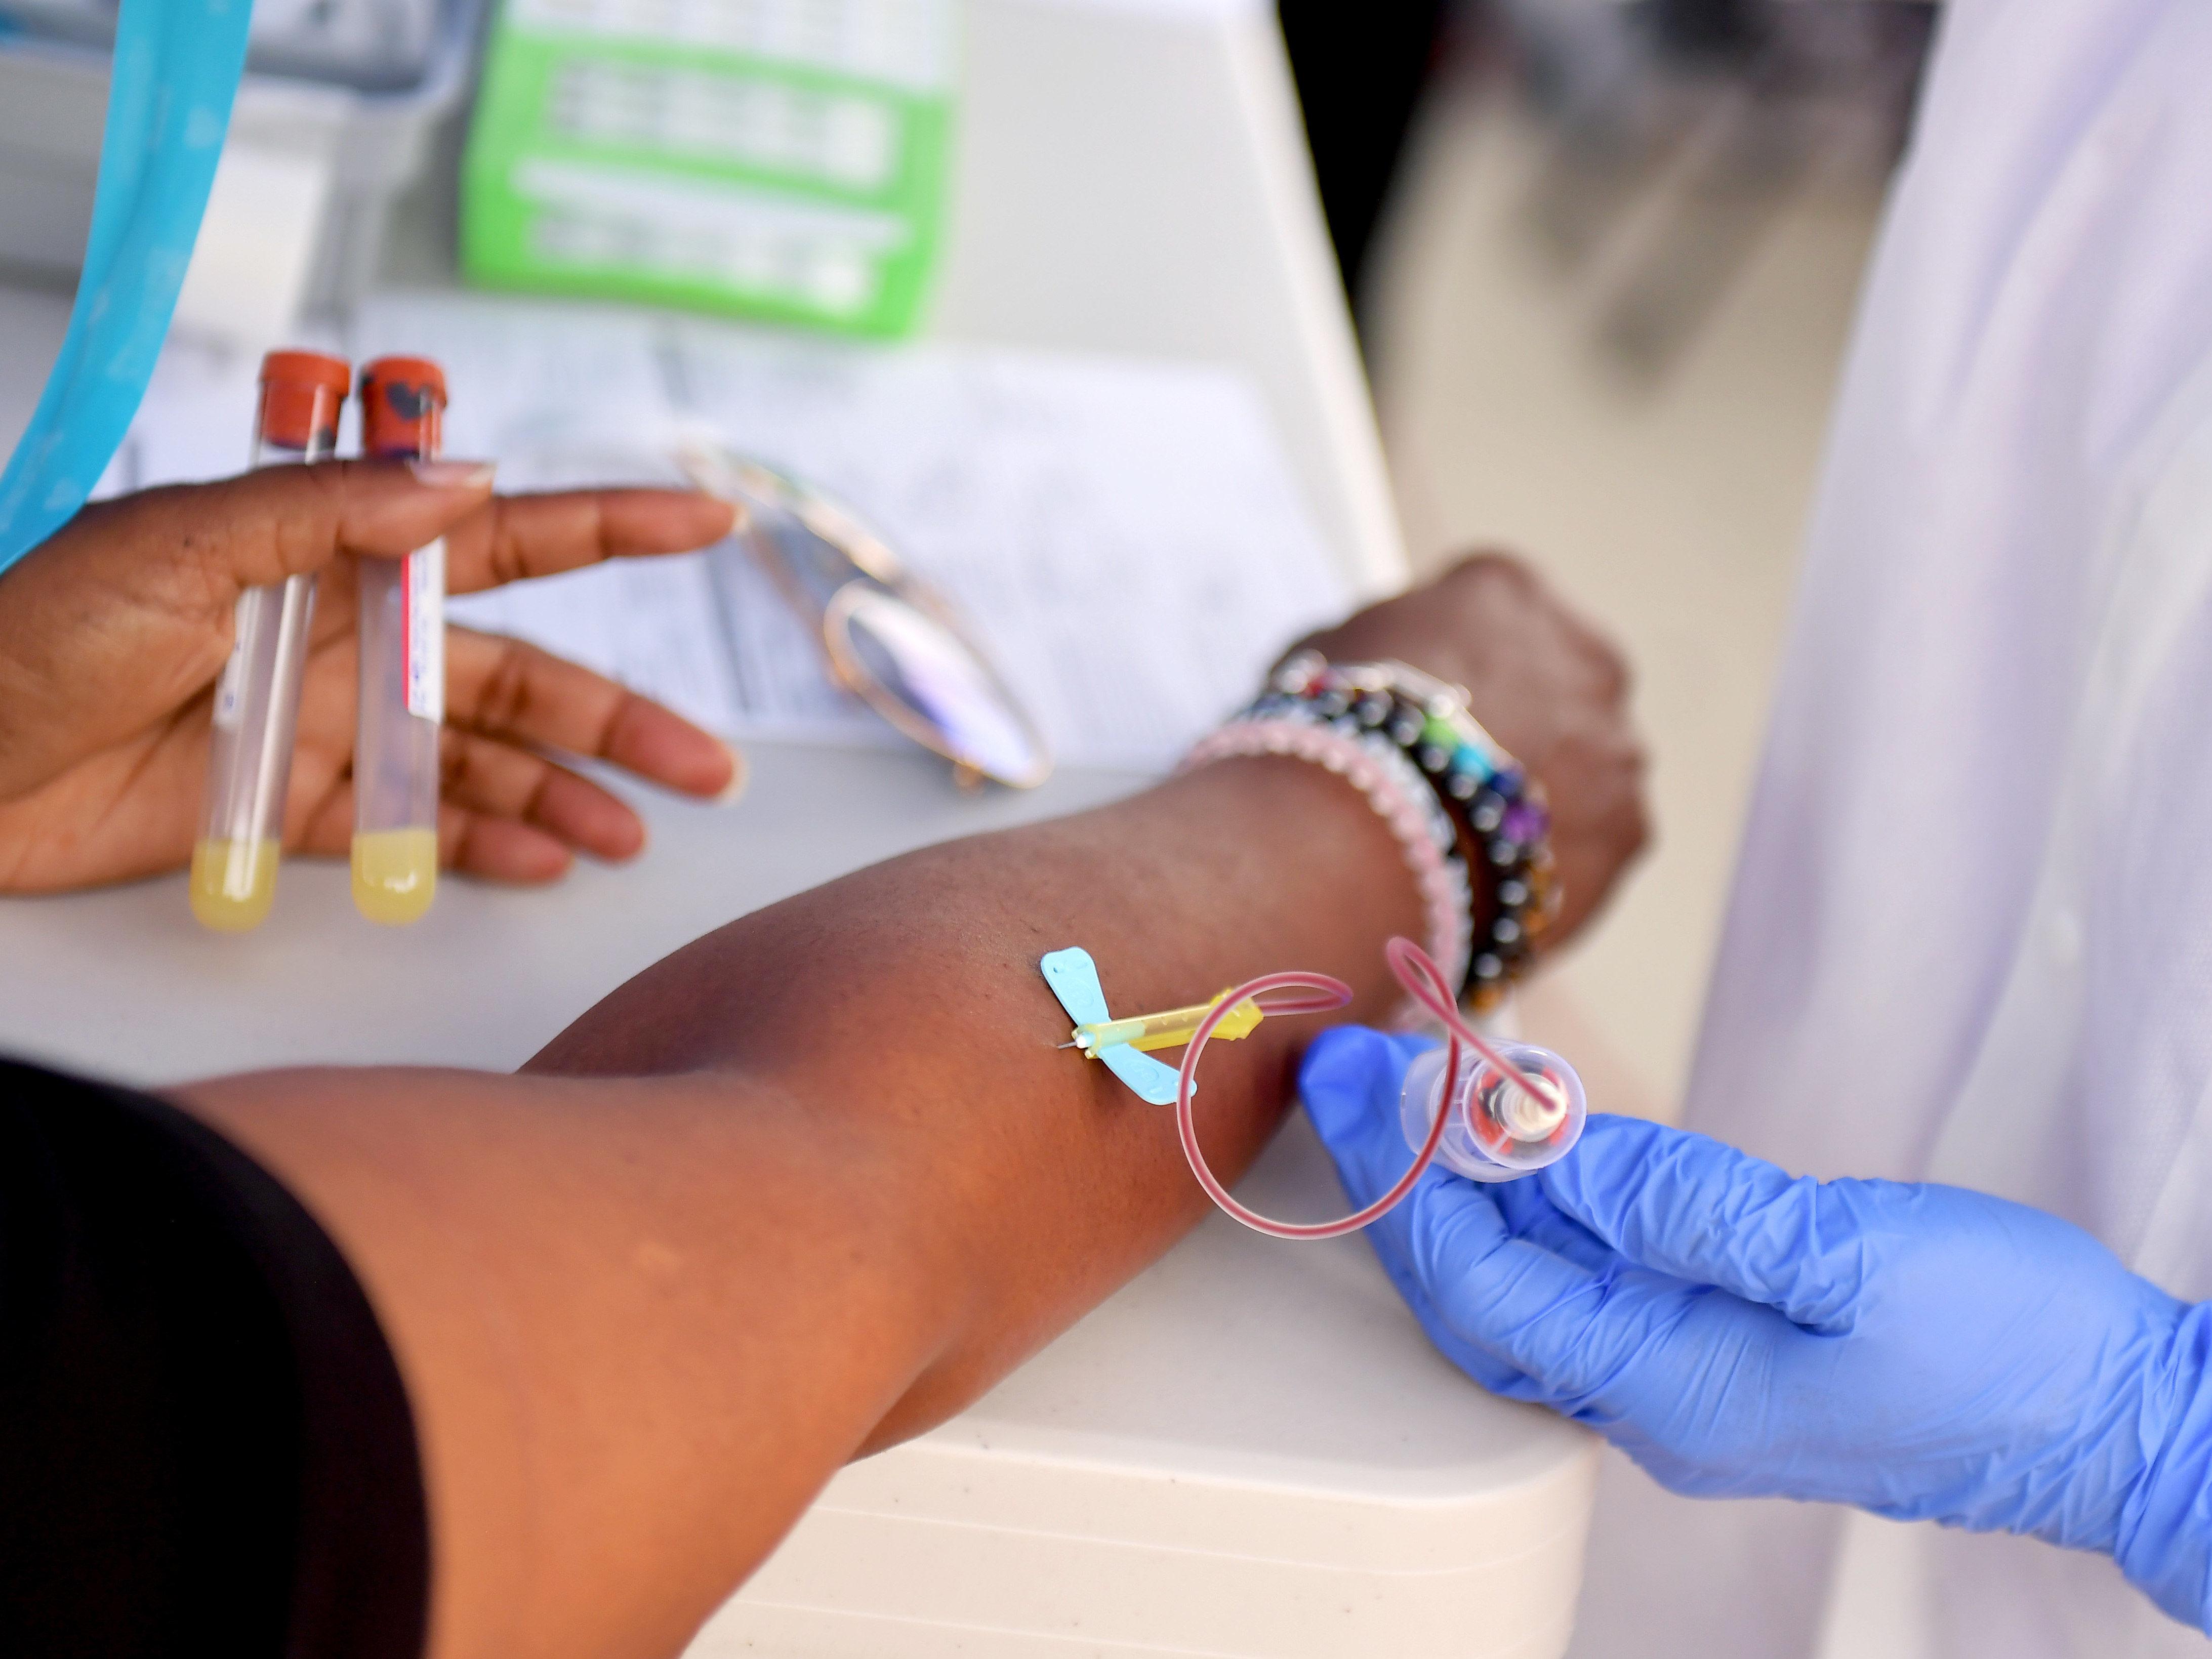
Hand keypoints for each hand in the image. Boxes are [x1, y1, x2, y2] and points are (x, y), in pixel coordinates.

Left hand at [0, 463, 742, 893]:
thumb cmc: (25, 635)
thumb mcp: (177, 546)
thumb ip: (324, 515)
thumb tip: (465, 477)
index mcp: (328, 556)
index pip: (500, 534)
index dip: (609, 524)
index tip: (705, 519)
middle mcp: (343, 638)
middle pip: (517, 673)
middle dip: (618, 717)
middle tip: (707, 765)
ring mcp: (322, 728)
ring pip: (479, 762)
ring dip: (564, 794)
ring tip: (634, 835)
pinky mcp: (285, 811)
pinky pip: (408, 832)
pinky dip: (478, 847)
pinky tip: (540, 863)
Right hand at [1294, 553, 1645, 944]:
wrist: (1356, 850)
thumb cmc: (1328, 740)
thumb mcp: (1329, 657)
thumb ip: (1379, 647)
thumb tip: (1384, 666)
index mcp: (1504, 589)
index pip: (1488, 609)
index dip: (1449, 663)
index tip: (1421, 709)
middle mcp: (1583, 651)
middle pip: (1554, 684)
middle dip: (1517, 723)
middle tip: (1448, 779)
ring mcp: (1618, 743)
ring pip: (1586, 765)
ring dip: (1542, 793)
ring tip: (1465, 841)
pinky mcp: (1631, 828)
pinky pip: (1593, 841)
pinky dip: (1550, 858)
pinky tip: (1492, 879)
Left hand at [1302, 1027, 2211, 1629]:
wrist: (2113, 1422)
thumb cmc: (2006, 1347)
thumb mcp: (1846, 1259)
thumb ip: (1688, 1209)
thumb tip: (1553, 1155)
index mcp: (1671, 1388)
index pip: (1484, 1282)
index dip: (1410, 1178)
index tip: (1366, 1078)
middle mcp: (1651, 1398)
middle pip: (1473, 1293)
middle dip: (1400, 1181)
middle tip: (1354, 1072)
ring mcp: (1679, 1379)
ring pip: (1520, 1285)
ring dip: (1457, 1189)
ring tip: (1411, 1087)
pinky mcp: (1711, 1350)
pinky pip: (1582, 1280)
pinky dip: (1533, 1206)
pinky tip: (1519, 1141)